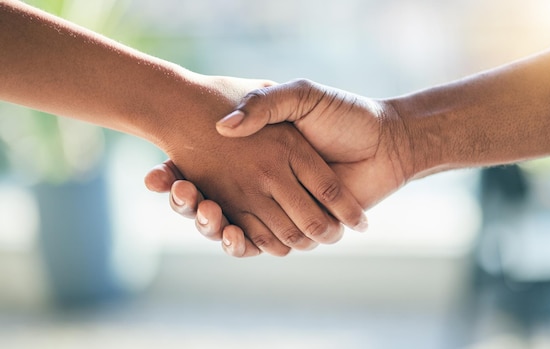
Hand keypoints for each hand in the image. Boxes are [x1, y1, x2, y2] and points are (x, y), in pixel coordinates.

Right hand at [154, 76, 366, 256]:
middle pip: (208, 202)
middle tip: (179, 196)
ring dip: (209, 225)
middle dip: (187, 204)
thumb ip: (265, 103)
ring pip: (229, 225)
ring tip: (204, 213)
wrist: (385, 142)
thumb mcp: (300, 96)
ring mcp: (276, 206)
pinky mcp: (296, 227)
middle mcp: (260, 182)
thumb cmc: (343, 114)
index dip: (176, 175)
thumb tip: (225, 127)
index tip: (155, 176)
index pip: (203, 167)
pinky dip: (243, 243)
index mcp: (254, 154)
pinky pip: (262, 242)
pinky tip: (232, 234)